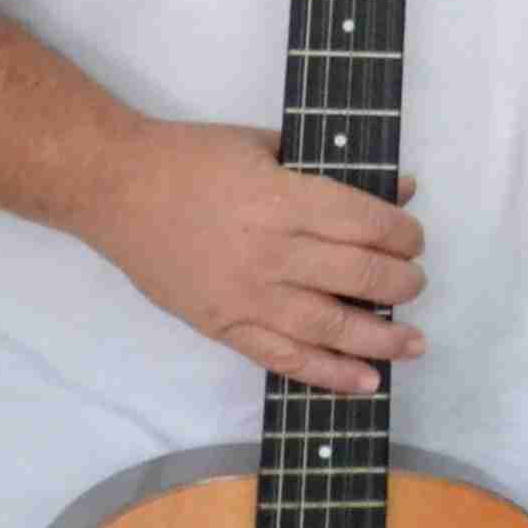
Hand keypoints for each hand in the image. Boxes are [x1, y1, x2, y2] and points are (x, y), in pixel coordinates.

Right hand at [77, 119, 426, 392]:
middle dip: (401, 284)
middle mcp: (272, 253)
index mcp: (286, 200)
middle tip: (413, 283)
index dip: (404, 236)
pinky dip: (328, 374)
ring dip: (382, 339)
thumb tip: (403, 187)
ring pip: (330, 326)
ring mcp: (246, 295)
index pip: (369, 226)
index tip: (412, 240)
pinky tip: (366, 381)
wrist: (113, 189)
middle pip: (359, 276)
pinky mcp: (222, 325)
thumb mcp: (268, 146)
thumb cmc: (191, 158)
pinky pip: (283, 358)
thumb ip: (336, 171)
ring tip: (414, 343)